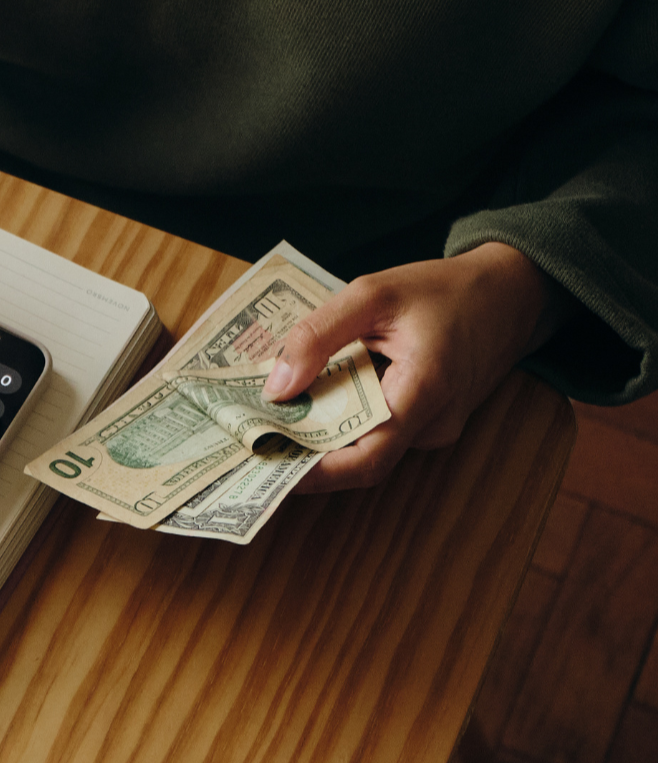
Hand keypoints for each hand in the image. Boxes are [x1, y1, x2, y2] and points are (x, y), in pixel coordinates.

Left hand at [264, 242, 561, 492]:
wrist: (511, 293)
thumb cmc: (444, 289)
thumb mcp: (374, 293)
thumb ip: (319, 335)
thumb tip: (276, 388)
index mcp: (425, 391)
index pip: (367, 458)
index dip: (315, 473)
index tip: (267, 464)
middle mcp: (434, 423)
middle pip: (361, 459)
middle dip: (306, 454)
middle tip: (252, 441)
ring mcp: (435, 428)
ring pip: (369, 447)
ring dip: (323, 436)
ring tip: (271, 418)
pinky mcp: (430, 423)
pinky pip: (380, 432)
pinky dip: (344, 422)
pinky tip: (311, 402)